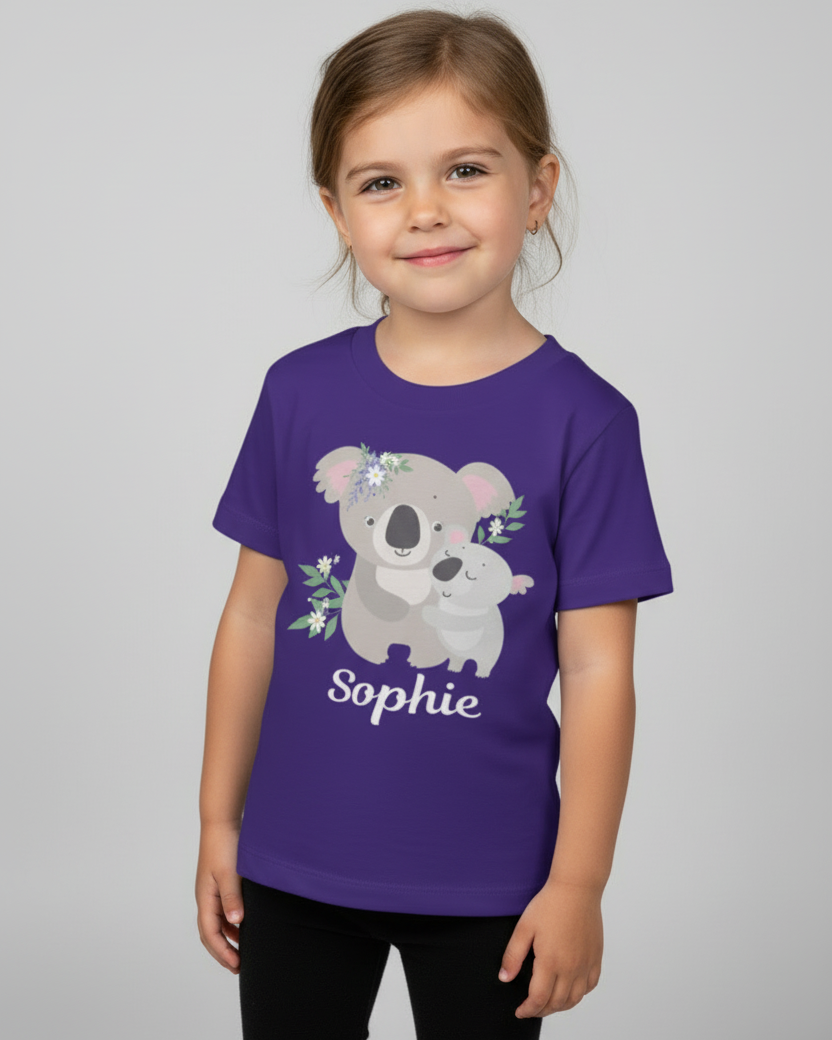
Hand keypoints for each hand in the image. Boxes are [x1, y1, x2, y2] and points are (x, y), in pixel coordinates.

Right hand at [195, 822, 244, 973]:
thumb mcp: (229, 873)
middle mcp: (206, 898)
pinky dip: (230, 924)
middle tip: (238, 966)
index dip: (222, 952)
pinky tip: (243, 926)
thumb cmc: (224, 846)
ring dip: (227, 939)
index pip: (210, 934)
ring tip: (241, 951)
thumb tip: (235, 923)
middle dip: (222, 952)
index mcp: (205, 898)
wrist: (221, 823)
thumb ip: (232, 898)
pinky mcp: (219, 884)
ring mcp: (211, 892)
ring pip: (216, 924)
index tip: (236, 965)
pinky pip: (222, 912)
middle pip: (209, 933)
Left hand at [498, 878, 602, 1017]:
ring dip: (560, 1006)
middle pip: (557, 1003)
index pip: (539, 999)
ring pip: (575, 999)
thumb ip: (513, 955)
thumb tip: (504, 978)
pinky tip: (570, 989)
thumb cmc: (550, 904)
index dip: (528, 1010)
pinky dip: (579, 994)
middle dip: (542, 1010)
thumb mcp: (524, 927)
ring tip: (548, 1003)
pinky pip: (590, 986)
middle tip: (531, 1008)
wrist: (577, 889)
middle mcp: (571, 968)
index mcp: (550, 962)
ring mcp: (586, 964)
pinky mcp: (596, 957)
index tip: (520, 1011)